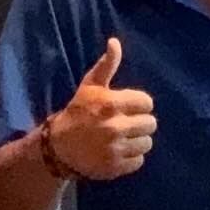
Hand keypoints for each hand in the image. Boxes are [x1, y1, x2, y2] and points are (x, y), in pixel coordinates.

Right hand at [48, 38, 155, 179]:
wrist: (59, 147)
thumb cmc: (78, 112)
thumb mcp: (90, 86)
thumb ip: (106, 65)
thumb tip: (115, 42)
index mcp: (111, 104)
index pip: (147, 102)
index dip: (139, 104)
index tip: (128, 107)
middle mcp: (115, 126)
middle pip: (151, 124)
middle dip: (140, 122)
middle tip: (125, 123)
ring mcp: (116, 148)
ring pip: (147, 143)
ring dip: (137, 140)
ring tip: (122, 138)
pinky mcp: (116, 167)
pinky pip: (139, 161)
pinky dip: (131, 157)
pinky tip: (118, 151)